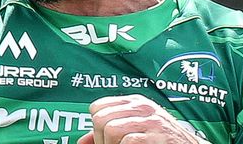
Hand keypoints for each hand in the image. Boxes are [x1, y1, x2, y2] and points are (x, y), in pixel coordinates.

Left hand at [77, 94, 206, 143]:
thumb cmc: (161, 142)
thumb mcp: (135, 131)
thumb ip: (108, 133)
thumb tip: (81, 141)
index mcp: (135, 102)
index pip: (98, 107)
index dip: (97, 129)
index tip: (107, 141)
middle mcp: (142, 106)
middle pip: (100, 118)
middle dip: (102, 140)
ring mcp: (151, 120)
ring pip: (111, 129)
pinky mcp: (157, 135)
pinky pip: (127, 141)